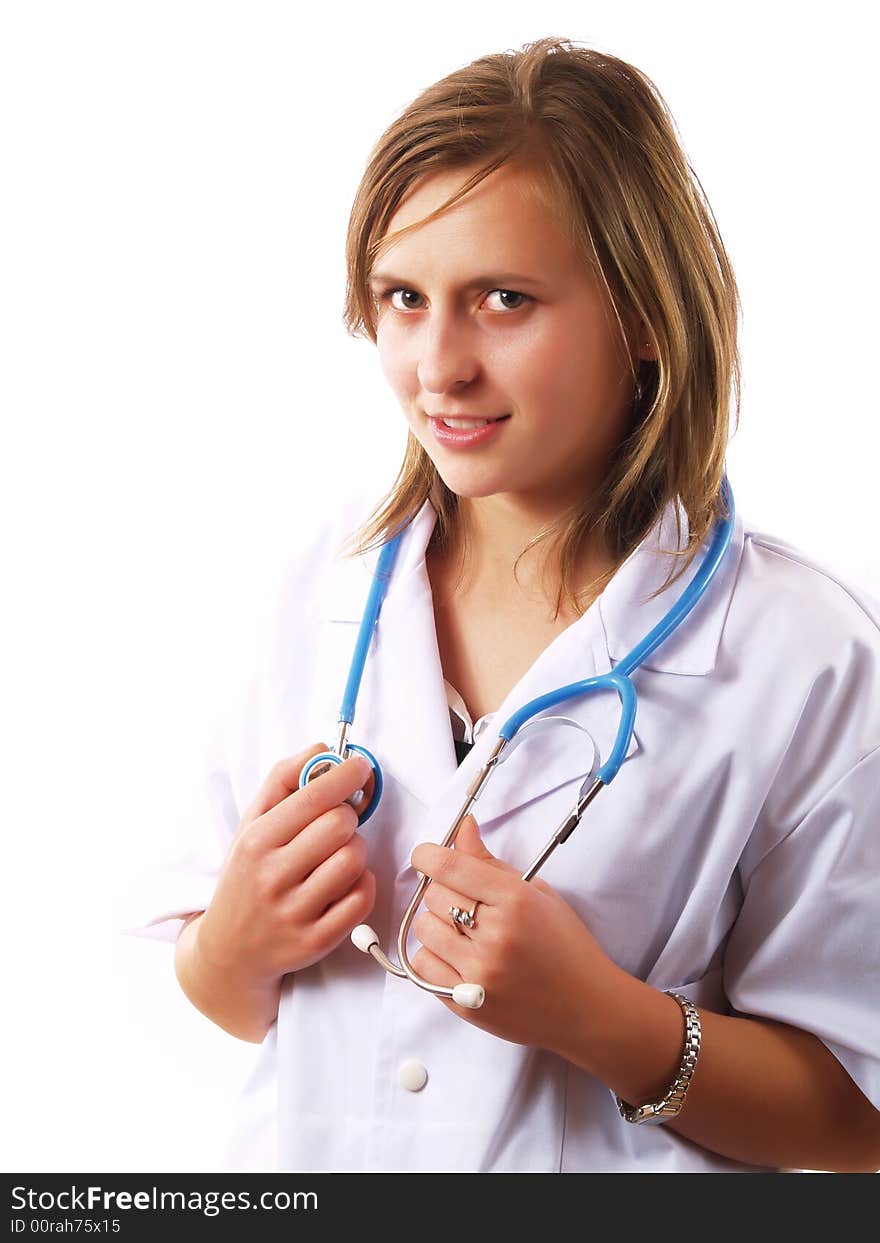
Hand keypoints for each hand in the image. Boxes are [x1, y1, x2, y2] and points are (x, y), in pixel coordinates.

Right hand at [195, 742, 376, 990]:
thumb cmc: (248, 874)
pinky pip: (362, 898)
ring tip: (336, 856)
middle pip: (341, 825)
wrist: (229, 951)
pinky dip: (362, 885)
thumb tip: (323, 749)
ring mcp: (295, 913)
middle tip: (335, 825)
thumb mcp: (252, 824)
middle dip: (347, 817)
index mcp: (256, 841)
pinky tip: (343, 884)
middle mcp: (272, 877)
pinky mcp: (316, 942)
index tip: (359, 767)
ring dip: (355, 852)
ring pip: (354, 860)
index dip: (346, 776)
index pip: (314, 797)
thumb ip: (284, 780)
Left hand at [410, 815, 616, 1054]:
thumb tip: (462, 827)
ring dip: (436, 923)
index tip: (426, 855)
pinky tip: (458, 956)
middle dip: (442, 891)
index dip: (428, 855)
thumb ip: (491, 862)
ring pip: (423, 928)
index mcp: (515, 901)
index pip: (450, 867)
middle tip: (465, 900)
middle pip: (433, 895)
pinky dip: (433, 956)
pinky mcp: (466, 1003)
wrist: (587, 1008)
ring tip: (464, 931)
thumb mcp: (537, 893)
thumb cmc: (566, 946)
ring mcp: (478, 973)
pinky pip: (422, 965)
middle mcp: (495, 936)